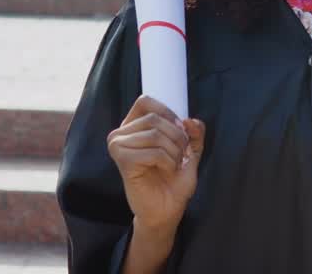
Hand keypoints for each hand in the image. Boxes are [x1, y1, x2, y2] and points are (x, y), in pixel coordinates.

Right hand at [106, 95, 206, 231]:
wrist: (168, 209)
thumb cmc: (174, 180)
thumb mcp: (189, 150)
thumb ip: (193, 132)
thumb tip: (190, 120)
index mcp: (132, 126)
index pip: (145, 101)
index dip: (168, 113)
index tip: (181, 132)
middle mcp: (120, 134)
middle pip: (154, 119)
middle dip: (177, 136)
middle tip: (180, 155)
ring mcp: (118, 147)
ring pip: (154, 134)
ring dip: (173, 151)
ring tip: (173, 165)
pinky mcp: (123, 162)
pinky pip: (154, 152)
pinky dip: (168, 162)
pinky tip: (166, 171)